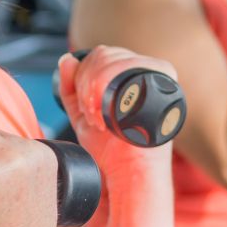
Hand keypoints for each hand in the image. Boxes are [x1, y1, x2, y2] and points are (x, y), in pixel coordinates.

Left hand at [56, 45, 174, 180]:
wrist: (129, 172)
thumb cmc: (111, 149)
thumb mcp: (83, 114)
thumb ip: (72, 87)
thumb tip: (67, 59)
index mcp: (128, 76)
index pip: (102, 55)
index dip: (85, 76)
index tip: (85, 106)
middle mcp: (143, 71)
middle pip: (105, 54)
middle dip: (88, 83)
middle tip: (90, 114)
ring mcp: (153, 74)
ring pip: (113, 58)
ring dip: (95, 87)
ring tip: (98, 116)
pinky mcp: (160, 78)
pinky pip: (129, 64)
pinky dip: (108, 83)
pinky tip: (105, 112)